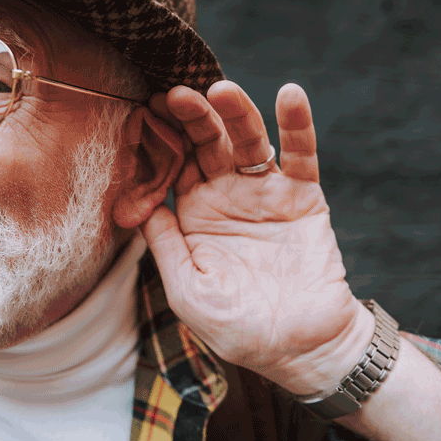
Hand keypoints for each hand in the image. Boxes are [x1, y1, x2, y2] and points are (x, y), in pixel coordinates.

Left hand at [142, 80, 373, 393]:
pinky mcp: (304, 197)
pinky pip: (301, 156)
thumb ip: (165, 245)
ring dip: (236, 114)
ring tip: (222, 90)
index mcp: (194, 215)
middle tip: (175, 94)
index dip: (160, 140)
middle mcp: (227, 196)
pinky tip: (289, 95)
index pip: (172, 165)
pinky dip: (297, 125)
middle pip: (207, 145)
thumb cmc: (238, 328)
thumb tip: (136, 204)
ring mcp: (266, 193)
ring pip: (248, 141)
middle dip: (191, 118)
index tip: (144, 112)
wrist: (302, 350)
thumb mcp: (189, 291)